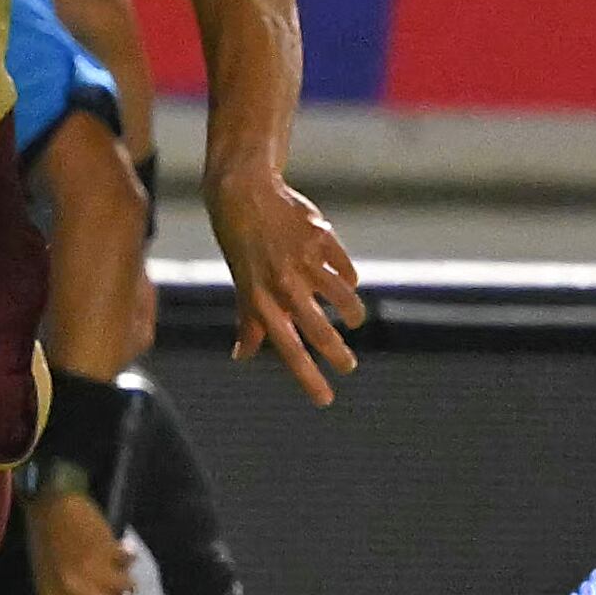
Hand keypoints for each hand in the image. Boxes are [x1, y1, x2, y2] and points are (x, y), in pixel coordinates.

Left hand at [25, 489, 130, 594]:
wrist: (51, 504)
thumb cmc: (47, 541)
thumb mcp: (46, 576)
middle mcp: (72, 590)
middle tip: (115, 590)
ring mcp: (91, 571)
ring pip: (127, 588)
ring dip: (124, 576)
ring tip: (109, 562)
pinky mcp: (107, 552)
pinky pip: (130, 563)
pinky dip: (126, 555)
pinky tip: (113, 545)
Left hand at [205, 163, 363, 406]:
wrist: (244, 194)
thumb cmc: (241, 246)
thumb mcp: (242, 284)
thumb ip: (248, 321)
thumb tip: (241, 356)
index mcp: (261, 300)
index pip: (288, 349)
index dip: (308, 377)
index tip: (326, 400)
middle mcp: (283, 283)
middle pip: (318, 329)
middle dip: (338, 354)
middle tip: (349, 367)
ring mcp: (304, 259)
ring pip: (341, 296)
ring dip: (351, 313)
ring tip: (354, 321)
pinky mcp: (321, 237)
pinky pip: (345, 267)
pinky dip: (348, 279)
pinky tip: (347, 285)